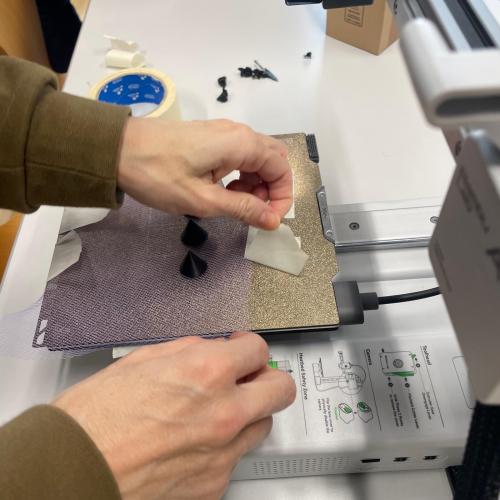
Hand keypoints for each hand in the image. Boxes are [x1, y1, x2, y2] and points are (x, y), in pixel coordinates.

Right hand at [53, 333, 295, 498]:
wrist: (72, 468)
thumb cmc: (96, 415)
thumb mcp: (143, 359)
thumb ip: (189, 350)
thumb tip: (211, 348)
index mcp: (207, 372)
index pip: (258, 350)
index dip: (248, 347)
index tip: (242, 350)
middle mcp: (224, 412)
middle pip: (281, 389)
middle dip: (267, 378)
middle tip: (249, 377)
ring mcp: (222, 453)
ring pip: (261, 426)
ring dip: (247, 413)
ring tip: (215, 411)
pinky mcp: (213, 485)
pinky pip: (233, 459)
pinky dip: (221, 447)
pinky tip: (191, 442)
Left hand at [117, 118, 291, 229]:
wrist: (115, 148)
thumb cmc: (157, 174)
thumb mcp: (203, 199)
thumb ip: (242, 208)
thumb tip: (272, 220)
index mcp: (241, 143)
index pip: (282, 168)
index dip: (282, 198)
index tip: (268, 220)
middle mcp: (238, 132)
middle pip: (272, 161)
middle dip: (270, 190)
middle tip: (252, 212)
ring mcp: (223, 133)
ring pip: (256, 159)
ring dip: (254, 185)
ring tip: (233, 204)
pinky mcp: (209, 138)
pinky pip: (238, 156)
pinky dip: (239, 176)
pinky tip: (221, 190)